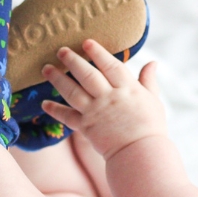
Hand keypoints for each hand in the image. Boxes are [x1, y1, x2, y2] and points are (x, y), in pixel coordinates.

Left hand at [41, 39, 165, 159]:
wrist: (141, 154)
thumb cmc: (151, 128)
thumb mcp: (153, 100)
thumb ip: (149, 81)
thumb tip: (152, 63)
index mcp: (128, 89)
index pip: (110, 65)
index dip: (98, 52)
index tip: (86, 42)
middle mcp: (109, 97)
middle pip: (87, 75)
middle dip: (72, 60)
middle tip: (60, 50)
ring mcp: (96, 112)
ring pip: (72, 91)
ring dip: (58, 79)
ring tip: (46, 69)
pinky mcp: (86, 127)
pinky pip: (67, 117)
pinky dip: (55, 110)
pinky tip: (44, 104)